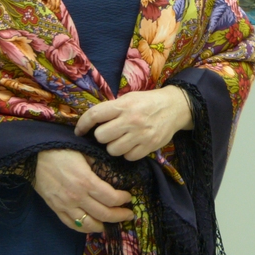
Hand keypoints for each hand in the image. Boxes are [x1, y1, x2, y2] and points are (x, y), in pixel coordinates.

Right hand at [33, 149, 134, 232]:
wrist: (33, 155)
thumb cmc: (60, 149)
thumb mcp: (84, 151)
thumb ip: (99, 164)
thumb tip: (113, 173)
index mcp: (86, 181)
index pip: (111, 198)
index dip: (123, 200)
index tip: (128, 197)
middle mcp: (77, 197)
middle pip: (104, 214)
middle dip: (120, 215)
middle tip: (128, 213)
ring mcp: (65, 205)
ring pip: (89, 224)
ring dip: (104, 225)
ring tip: (112, 222)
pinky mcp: (56, 209)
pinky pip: (72, 225)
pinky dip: (85, 228)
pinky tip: (93, 225)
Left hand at [74, 86, 192, 161]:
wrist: (174, 107)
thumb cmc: (147, 102)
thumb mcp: (129, 98)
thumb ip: (112, 108)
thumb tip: (91, 121)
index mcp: (123, 105)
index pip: (95, 115)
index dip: (83, 124)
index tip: (79, 130)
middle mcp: (131, 120)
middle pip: (101, 136)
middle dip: (101, 136)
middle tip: (108, 132)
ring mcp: (140, 135)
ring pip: (112, 150)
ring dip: (113, 146)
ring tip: (120, 139)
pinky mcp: (149, 146)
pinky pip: (128, 157)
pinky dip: (127, 153)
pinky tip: (131, 145)